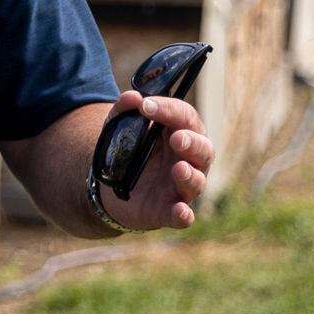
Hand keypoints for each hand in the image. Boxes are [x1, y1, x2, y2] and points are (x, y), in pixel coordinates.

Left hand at [104, 89, 213, 230]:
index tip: (145, 105)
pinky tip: (181, 212)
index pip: (184, 117)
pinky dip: (183, 215)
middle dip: (192, 143)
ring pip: (196, 181)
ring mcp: (181, 187)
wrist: (111, 188)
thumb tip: (131, 97)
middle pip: (202, 149)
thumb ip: (124, 111)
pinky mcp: (169, 211)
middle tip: (177, 138)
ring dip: (189, 175)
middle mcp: (189, 160)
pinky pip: (182, 216)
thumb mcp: (120, 128)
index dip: (168, 109)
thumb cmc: (127, 152)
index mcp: (181, 134)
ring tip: (178, 168)